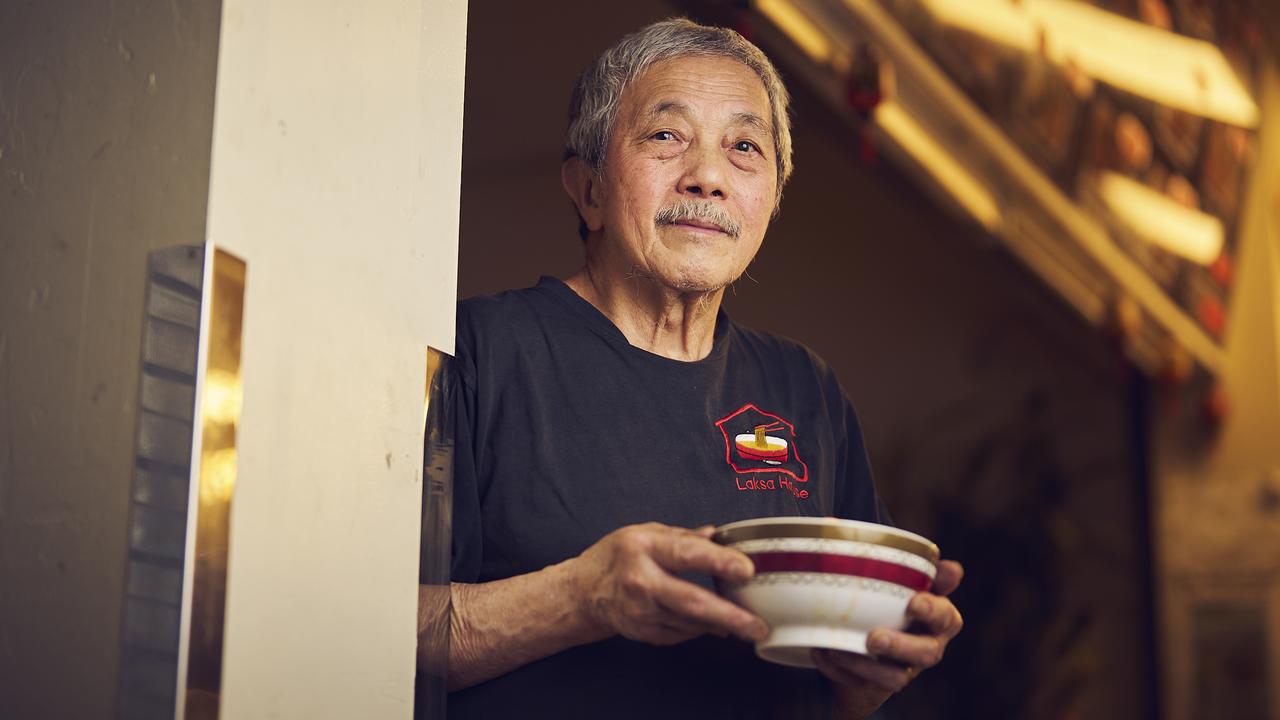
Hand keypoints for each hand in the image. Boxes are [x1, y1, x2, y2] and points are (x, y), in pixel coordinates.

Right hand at [566, 522, 770, 645]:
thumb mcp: (645, 533)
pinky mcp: (643, 632)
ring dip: (722, 624)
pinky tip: (716, 625)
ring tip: (748, 625)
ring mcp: (641, 611)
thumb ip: (683, 536)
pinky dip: (702, 629)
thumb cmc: (616, 557)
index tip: (747, 570)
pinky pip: (682, 633)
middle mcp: (641, 580)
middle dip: (729, 616)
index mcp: (644, 548)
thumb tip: (718, 536)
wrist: (583, 592)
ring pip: (691, 622)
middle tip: (758, 625)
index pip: (686, 554)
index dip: (719, 562)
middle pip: (691, 601)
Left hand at [814, 560, 963, 712]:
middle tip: (874, 638)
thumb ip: (909, 566)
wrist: (868, 638)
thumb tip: (906, 548)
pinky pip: (863, 686)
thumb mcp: (898, 578)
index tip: (912, 602)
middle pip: (927, 653)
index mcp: (938, 618)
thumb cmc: (889, 597)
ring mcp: (905, 668)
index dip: (932, 611)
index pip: (946, 616)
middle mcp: (927, 645)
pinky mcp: (880, 685)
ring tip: (838, 649)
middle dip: (900, 646)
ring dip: (867, 666)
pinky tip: (822, 654)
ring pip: (897, 678)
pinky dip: (840, 671)